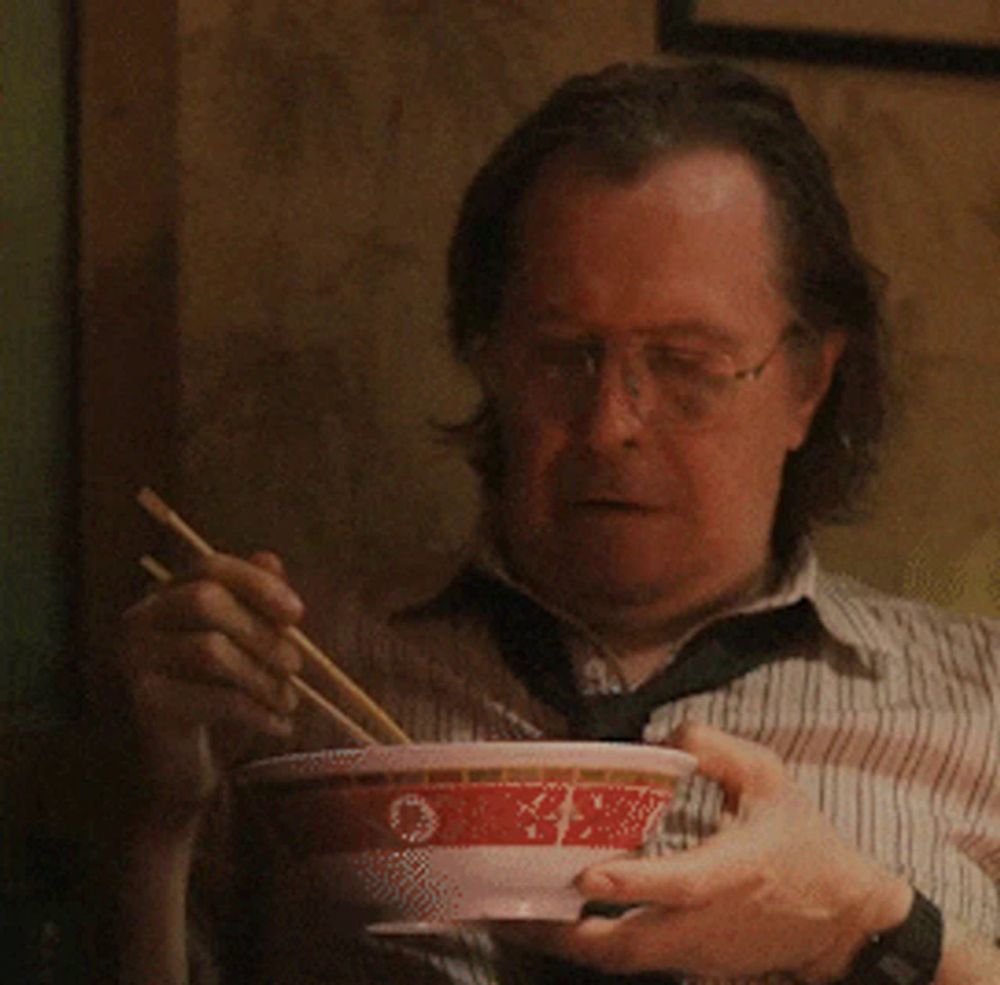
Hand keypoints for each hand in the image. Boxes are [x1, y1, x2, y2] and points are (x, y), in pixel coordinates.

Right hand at [119, 551, 304, 817]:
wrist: (179, 766)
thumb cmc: (215, 693)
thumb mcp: (242, 644)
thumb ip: (254, 602)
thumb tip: (270, 559)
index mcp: (163, 595)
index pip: (209, 567)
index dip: (257, 583)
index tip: (298, 614)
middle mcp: (139, 620)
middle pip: (206, 601)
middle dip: (262, 633)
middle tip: (297, 665)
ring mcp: (134, 661)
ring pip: (210, 650)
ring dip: (263, 677)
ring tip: (290, 699)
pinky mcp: (144, 703)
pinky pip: (212, 699)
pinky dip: (257, 712)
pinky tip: (280, 725)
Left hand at [501, 723, 912, 982]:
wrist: (844, 918)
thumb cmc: (802, 840)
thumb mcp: (769, 777)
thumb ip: (714, 748)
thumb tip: (658, 741)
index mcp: (733, 873)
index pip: (679, 885)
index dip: (632, 884)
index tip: (584, 876)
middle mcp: (710, 924)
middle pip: (631, 947)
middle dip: (567, 936)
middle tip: (510, 911)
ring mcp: (701, 954)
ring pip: (626, 962)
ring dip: (570, 945)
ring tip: (515, 919)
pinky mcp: (696, 967)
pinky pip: (638, 962)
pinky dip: (596, 948)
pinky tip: (559, 925)